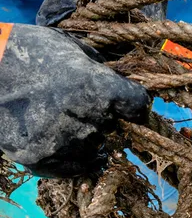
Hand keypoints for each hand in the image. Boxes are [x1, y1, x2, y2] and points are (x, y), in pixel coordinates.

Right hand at [0, 24, 150, 176]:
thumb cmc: (27, 51)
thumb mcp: (72, 49)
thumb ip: (103, 71)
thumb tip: (125, 85)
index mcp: (96, 88)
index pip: (138, 105)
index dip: (134, 104)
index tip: (128, 104)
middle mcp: (84, 119)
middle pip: (115, 127)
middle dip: (107, 118)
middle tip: (83, 105)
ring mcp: (62, 143)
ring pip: (95, 148)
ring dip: (88, 137)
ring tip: (64, 118)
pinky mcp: (39, 159)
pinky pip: (73, 168)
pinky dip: (72, 157)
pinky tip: (62, 139)